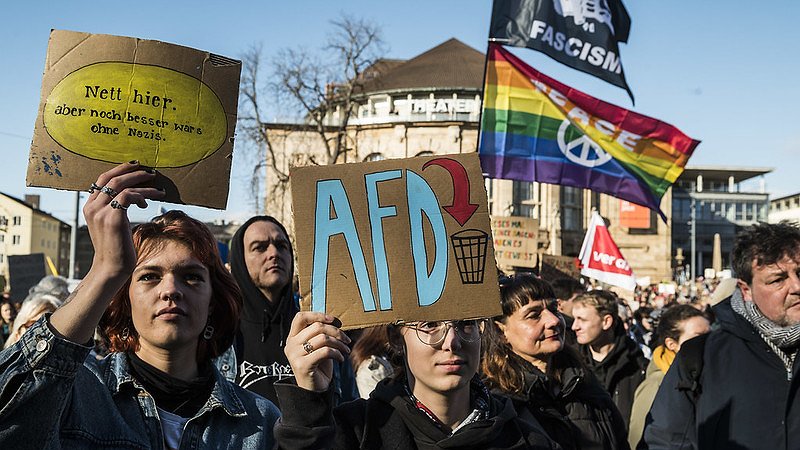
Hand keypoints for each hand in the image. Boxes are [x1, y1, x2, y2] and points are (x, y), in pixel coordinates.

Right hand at [83, 161, 164, 278]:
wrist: (112, 268)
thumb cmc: (116, 248)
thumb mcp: (113, 224)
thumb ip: (115, 210)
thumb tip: (132, 198)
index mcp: (90, 207)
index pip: (102, 180)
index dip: (119, 170)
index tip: (135, 167)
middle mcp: (92, 207)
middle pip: (111, 178)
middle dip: (131, 171)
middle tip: (149, 170)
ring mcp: (100, 212)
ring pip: (121, 185)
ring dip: (142, 182)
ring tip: (158, 186)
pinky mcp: (112, 218)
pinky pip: (129, 196)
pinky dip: (142, 195)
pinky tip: (148, 203)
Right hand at [285, 312, 350, 391]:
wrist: (314, 390)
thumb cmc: (318, 366)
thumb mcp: (318, 346)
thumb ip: (320, 334)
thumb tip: (334, 321)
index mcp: (292, 337)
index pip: (300, 317)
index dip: (318, 315)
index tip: (333, 320)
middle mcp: (291, 345)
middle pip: (316, 327)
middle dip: (336, 331)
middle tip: (346, 339)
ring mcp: (295, 355)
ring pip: (323, 338)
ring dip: (339, 343)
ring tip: (346, 350)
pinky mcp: (302, 365)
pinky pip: (325, 352)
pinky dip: (337, 353)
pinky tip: (341, 358)